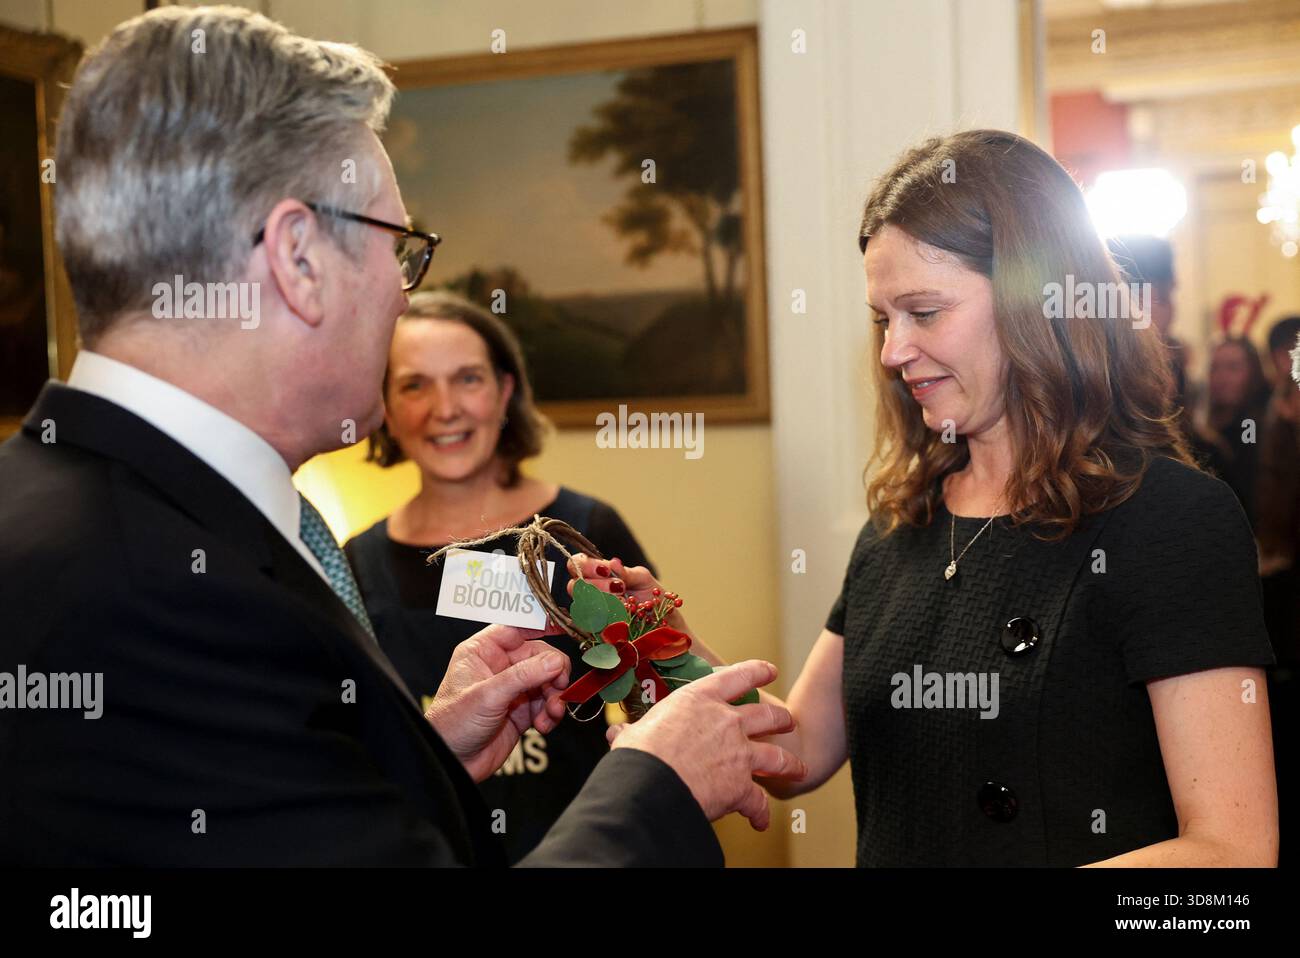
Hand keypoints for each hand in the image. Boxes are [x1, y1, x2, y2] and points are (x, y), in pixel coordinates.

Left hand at [425, 623, 570, 782]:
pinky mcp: (522, 713)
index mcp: (483, 652)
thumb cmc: (453, 724)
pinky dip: (551, 713)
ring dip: (555, 696)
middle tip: (559, 686)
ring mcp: (512, 690)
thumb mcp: (487, 695)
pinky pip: (546, 704)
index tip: (565, 626)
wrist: (451, 765)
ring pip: (547, 681)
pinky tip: (544, 724)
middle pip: (540, 656)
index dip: (541, 625)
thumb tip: (556, 660)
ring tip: (552, 712)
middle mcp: (499, 667)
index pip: (516, 628)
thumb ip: (523, 676)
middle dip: (553, 672)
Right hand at [566, 553, 690, 635]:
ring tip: (626, 602)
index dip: (585, 565)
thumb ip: (626, 572)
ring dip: (605, 602)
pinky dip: (610, 619)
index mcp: (598, 576)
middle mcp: (590, 594)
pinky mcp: (598, 634)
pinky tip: (624, 616)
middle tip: (620, 587)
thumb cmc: (654, 599)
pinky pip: (594, 625)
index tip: (606, 570)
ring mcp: (592, 615)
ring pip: (583, 606)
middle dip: (597, 585)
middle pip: (574, 586)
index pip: (576, 564)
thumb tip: (613, 563)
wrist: (667, 625)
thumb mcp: (643, 579)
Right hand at [605, 660, 806, 829]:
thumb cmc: (640, 754)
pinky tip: (760, 820)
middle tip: (786, 722)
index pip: (738, 676)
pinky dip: (761, 812)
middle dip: (781, 720)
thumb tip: (617, 734)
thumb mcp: (635, 734)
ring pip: (777, 756)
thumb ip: (633, 732)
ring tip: (796, 769)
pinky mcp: (741, 786)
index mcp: (699, 699)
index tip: (768, 671)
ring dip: (790, 764)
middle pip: (767, 715)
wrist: (650, 785)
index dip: (757, 672)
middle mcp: (726, 721)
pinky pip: (758, 800)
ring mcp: (738, 753)